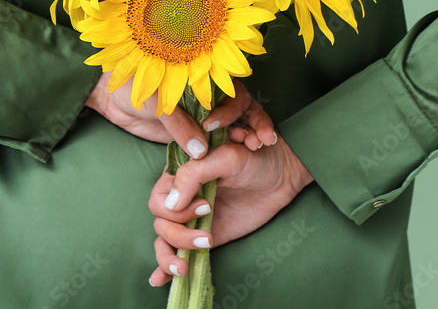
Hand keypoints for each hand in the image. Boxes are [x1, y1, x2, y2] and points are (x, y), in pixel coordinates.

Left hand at [85, 70, 274, 160]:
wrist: (113, 99)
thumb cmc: (132, 88)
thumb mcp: (154, 102)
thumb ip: (178, 124)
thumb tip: (201, 151)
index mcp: (200, 75)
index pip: (229, 86)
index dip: (234, 106)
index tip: (217, 125)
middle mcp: (208, 92)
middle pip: (242, 104)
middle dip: (254, 120)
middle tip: (257, 140)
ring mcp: (205, 113)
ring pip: (238, 121)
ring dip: (252, 131)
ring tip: (260, 145)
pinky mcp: (198, 132)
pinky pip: (222, 139)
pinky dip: (234, 147)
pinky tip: (247, 153)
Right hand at [146, 129, 314, 286]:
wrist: (279, 177)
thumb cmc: (252, 160)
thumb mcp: (225, 158)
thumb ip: (194, 174)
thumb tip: (171, 204)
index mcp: (179, 174)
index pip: (159, 199)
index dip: (176, 209)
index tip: (206, 206)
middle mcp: (181, 197)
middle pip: (161, 222)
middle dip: (179, 232)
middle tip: (209, 229)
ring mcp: (191, 218)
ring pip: (165, 240)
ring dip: (170, 255)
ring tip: (188, 262)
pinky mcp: (202, 235)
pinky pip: (177, 251)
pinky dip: (165, 267)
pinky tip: (161, 280)